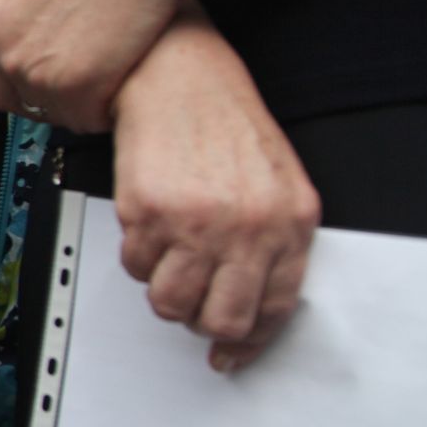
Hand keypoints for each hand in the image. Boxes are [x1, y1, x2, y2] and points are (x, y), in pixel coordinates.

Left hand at [0, 0, 183, 131]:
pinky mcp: (80, 91)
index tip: (58, 82)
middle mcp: (10, 61)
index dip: (35, 88)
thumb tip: (16, 24)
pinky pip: (92, 119)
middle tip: (93, 78)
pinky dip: (109, 108)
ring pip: (64, 115)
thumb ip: (15, 9)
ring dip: (88, 102)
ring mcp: (42, 79)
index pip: (2, 88)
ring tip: (113, 73)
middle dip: (63, 96)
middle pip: (33, 105)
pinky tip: (125, 80)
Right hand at [109, 20, 319, 369]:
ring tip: (169, 258)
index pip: (275, 308)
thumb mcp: (275, 181)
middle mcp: (247, 227)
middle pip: (221, 319)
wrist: (175, 76)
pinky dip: (138, 255)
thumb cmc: (221, 121)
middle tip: (193, 304)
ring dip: (165, 290)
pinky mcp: (148, 214)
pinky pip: (136, 267)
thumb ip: (273, 241)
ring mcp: (196, 223)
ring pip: (170, 303)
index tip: (232, 351)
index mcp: (290, 221)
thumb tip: (251, 302)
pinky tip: (150, 224)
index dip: (249, 339)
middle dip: (202, 322)